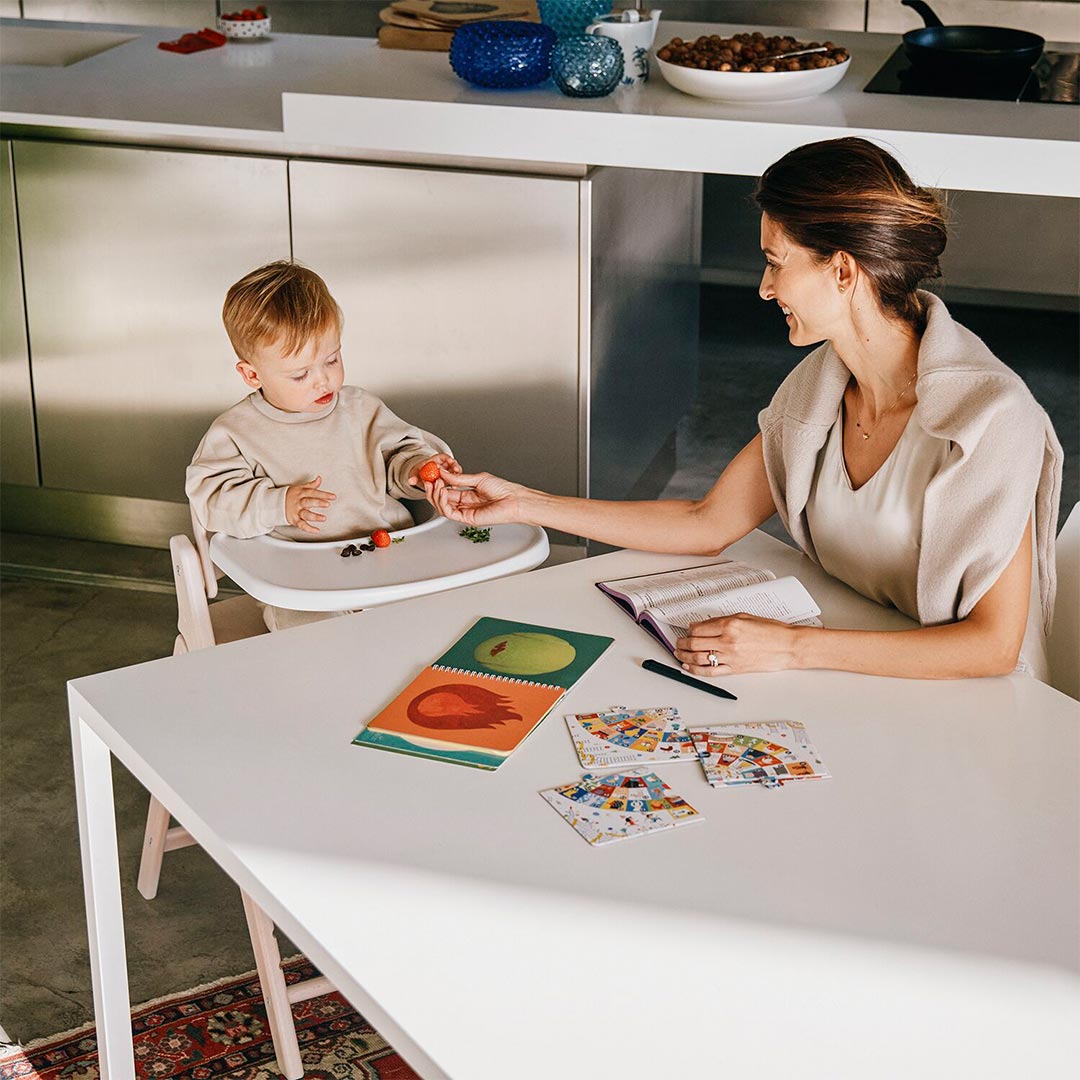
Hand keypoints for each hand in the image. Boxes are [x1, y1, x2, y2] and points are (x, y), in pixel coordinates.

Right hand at [285, 475, 336, 533]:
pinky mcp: (293, 520)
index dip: (323, 494)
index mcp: (301, 493)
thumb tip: (319, 478)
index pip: (313, 492)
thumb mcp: (299, 488)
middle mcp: (298, 502)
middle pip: (308, 502)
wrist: (275, 503)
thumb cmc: (290, 495)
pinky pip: (301, 525)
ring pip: (305, 514)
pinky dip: (308, 528)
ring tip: (324, 518)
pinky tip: (316, 530)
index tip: (333, 497)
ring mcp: (296, 511)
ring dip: (314, 516)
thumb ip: (311, 485)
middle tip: (327, 504)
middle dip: (318, 503)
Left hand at [408, 453, 462, 487]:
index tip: (450, 461)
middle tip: (457, 470)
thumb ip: (414, 477)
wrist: (422, 478)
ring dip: (457, 476)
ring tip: (456, 481)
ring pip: (455, 472)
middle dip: (455, 466)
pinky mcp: (450, 479)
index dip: (448, 458)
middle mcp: (444, 465)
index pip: (444, 456)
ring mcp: (448, 472)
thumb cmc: (421, 473)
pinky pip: (454, 480)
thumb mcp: (416, 474)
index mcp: (436, 460)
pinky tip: (454, 487)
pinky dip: (455, 483)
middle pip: (452, 463)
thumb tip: (411, 480)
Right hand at [428, 470, 525, 525]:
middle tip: (428, 479)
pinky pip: (449, 512)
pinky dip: (442, 502)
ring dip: (435, 495)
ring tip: (436, 484)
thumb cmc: (503, 490)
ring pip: (442, 507)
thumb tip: (444, 473)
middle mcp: (464, 504)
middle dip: (432, 489)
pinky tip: (443, 492)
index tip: (431, 475)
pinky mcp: (467, 518)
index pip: (446, 490)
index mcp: (467, 494)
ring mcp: (465, 512)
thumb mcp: (478, 479)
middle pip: (441, 499)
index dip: (437, 483)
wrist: (514, 500)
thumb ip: (459, 478)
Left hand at [674, 614, 801, 675]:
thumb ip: (721, 621)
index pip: (699, 629)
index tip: (687, 630)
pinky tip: (689, 667)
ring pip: (698, 658)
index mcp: (730, 625)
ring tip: (679, 653)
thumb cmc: (771, 631)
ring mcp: (730, 657)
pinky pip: (710, 672)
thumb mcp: (745, 617)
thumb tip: (702, 625)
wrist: (788, 646)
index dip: (689, 630)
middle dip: (683, 643)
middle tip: (678, 642)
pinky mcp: (735, 669)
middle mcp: (728, 641)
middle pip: (695, 643)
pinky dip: (696, 670)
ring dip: (684, 656)